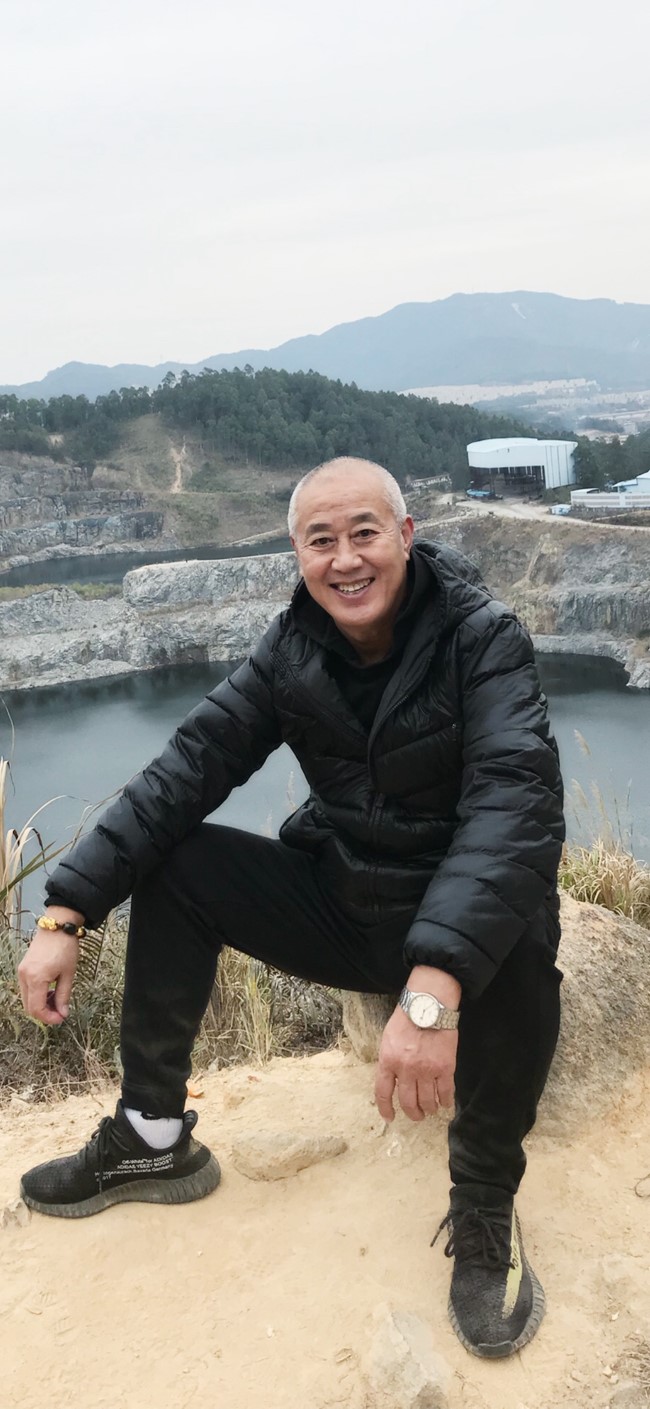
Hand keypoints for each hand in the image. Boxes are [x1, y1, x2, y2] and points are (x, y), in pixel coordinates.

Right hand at [17, 909, 82, 1025]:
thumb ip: (64, 996)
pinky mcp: (23, 968)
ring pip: (26, 999)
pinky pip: (26, 989)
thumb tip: (63, 1013)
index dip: (49, 1018)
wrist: (57, 926)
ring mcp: (22, 972)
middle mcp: (25, 976)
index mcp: (36, 978)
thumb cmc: (65, 947)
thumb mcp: (68, 974)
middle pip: (29, 1007)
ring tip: (57, 999)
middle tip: (60, 1012)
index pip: (37, 1009)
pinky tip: (50, 990)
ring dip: (41, 1004)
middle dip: (45, 1013)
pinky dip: (37, 995)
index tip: (61, 1018)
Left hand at [374, 966, 460, 1121]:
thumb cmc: (407, 1019)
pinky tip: (445, 1104)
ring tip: (430, 1109)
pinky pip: (445, 1092)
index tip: (390, 1118)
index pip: (383, 1092)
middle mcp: (406, 1069)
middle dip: (413, 1113)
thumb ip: (389, 1061)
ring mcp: (426, 1070)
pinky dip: (445, 1102)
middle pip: (408, 1102)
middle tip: (417, 1115)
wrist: (429, 1005)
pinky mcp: (445, 1068)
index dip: (386, 1109)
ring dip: (429, 1109)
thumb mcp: (388, 1039)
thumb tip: (393, 1081)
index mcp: (388, 1061)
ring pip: (427, 1101)